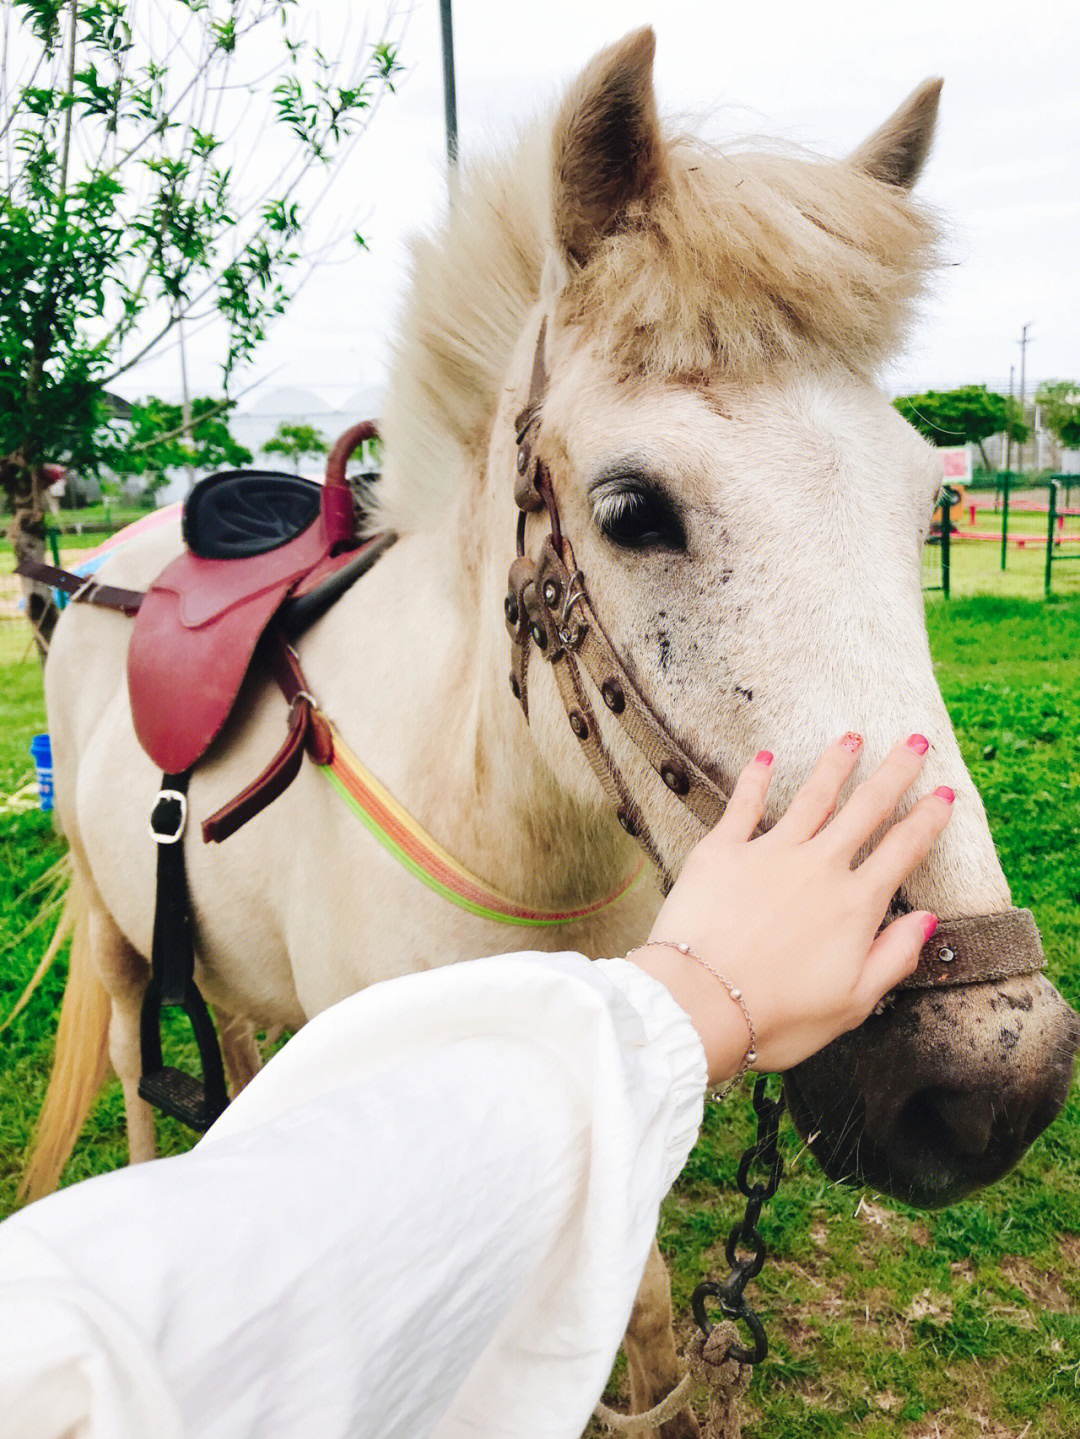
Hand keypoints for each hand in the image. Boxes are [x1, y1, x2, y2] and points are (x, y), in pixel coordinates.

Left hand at [630, 733, 954, 1082]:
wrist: (701, 1004)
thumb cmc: (777, 1016)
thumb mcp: (853, 1003)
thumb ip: (894, 956)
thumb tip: (928, 920)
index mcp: (855, 906)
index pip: (902, 851)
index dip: (928, 819)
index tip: (943, 793)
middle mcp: (818, 868)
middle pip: (866, 809)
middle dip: (894, 772)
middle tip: (913, 741)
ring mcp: (770, 853)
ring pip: (812, 796)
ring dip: (835, 764)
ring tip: (851, 737)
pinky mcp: (722, 850)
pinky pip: (744, 803)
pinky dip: (755, 777)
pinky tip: (765, 756)